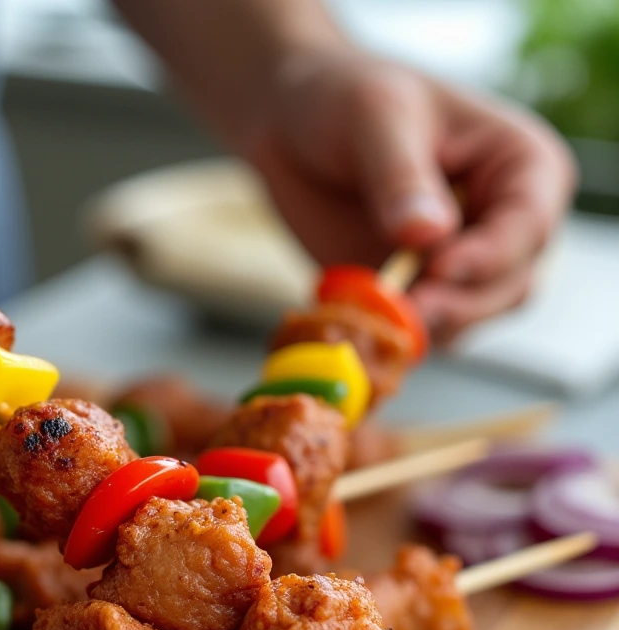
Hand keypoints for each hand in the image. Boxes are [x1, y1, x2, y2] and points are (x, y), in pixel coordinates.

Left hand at [246, 49, 575, 339]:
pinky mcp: (415, 295)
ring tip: (372, 314)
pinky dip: (391, 335)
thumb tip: (429, 234)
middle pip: (508, 287)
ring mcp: (459, 266)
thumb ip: (402, 178)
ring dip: (423, 327)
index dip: (491, 256)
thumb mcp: (376, 119)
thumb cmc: (347, 101)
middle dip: (458, 304)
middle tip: (403, 308)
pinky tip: (356, 320)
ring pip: (467, 321)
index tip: (439, 268)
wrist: (293, 130)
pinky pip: (418, 333)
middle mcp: (502, 224)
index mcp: (520, 166)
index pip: (529, 225)